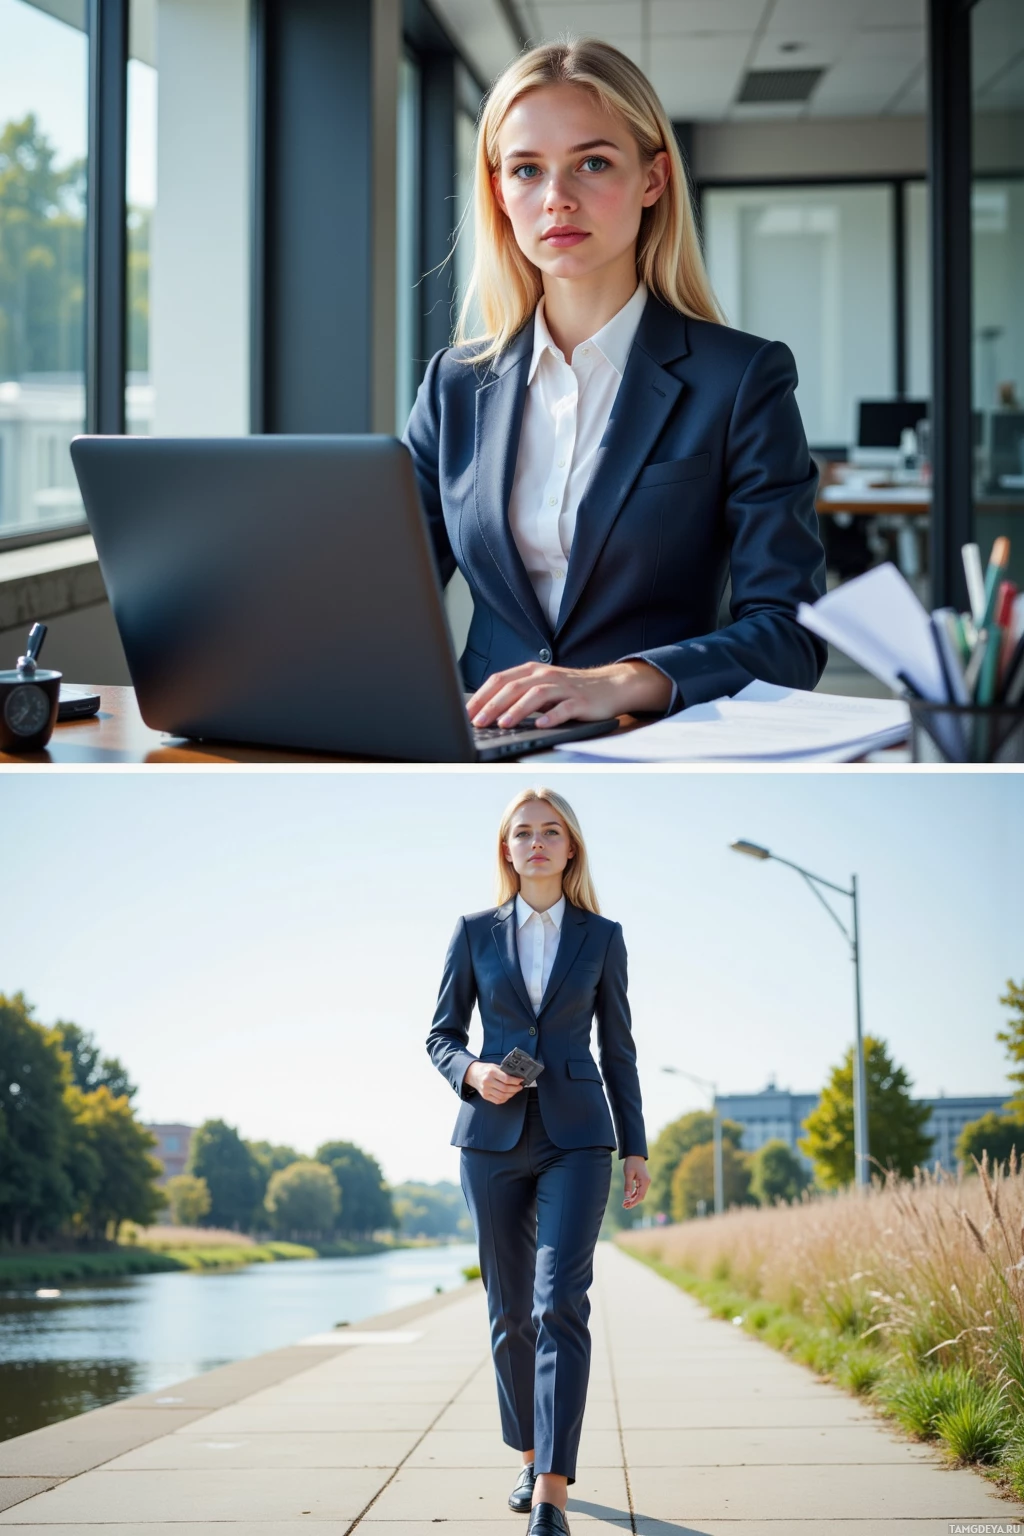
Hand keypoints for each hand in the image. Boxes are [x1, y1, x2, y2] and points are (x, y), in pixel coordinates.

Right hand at [464, 1061, 523, 1103]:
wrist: (473, 1074)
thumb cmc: (485, 1069)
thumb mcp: (494, 1066)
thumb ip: (504, 1071)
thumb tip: (516, 1076)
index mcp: (491, 1072)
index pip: (506, 1079)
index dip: (515, 1081)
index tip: (520, 1080)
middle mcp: (488, 1081)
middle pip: (505, 1088)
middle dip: (515, 1088)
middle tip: (520, 1087)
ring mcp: (486, 1090)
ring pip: (502, 1096)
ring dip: (511, 1094)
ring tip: (515, 1091)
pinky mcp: (485, 1096)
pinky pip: (498, 1101)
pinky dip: (505, 1099)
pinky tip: (508, 1095)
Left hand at [467, 660, 671, 730]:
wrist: (611, 685)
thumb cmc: (571, 690)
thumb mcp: (542, 687)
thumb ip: (519, 694)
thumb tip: (488, 711)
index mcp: (532, 671)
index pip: (500, 680)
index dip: (482, 695)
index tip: (466, 711)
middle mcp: (546, 675)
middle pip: (514, 687)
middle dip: (493, 705)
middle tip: (478, 721)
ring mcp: (564, 687)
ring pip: (536, 695)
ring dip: (517, 710)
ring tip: (503, 724)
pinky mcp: (581, 701)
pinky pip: (564, 708)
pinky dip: (551, 716)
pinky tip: (540, 725)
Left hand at [622, 1156, 649, 1209]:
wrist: (635, 1154)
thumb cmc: (631, 1163)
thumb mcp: (628, 1173)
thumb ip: (628, 1185)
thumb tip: (626, 1196)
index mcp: (645, 1181)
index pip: (641, 1196)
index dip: (634, 1202)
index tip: (627, 1206)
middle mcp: (647, 1183)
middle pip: (641, 1196)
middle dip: (633, 1202)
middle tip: (624, 1206)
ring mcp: (645, 1182)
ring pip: (640, 1194)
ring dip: (633, 1199)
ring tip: (624, 1203)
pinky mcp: (642, 1181)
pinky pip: (639, 1190)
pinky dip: (634, 1194)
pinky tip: (628, 1198)